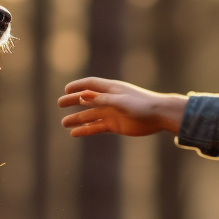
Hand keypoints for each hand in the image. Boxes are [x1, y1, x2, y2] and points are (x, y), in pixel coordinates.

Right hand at [57, 77, 187, 136]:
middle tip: (59, 104)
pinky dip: (86, 130)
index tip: (65, 90)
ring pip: (90, 115)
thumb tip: (82, 97)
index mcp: (111, 89)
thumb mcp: (120, 101)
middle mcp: (109, 100)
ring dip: (77, 118)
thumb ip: (101, 99)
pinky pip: (96, 127)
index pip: (90, 85)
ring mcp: (111, 113)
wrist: (159, 116)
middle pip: (87, 99)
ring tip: (64, 123)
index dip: (78, 86)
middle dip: (73, 101)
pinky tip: (75, 133)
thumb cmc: (141, 104)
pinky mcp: (115, 125)